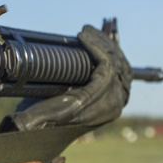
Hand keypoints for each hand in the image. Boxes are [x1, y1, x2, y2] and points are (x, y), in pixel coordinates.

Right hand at [10, 24, 133, 130]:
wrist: (41, 132)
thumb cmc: (41, 120)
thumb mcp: (48, 110)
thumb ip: (62, 103)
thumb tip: (53, 88)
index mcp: (103, 105)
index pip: (109, 68)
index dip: (97, 47)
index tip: (81, 35)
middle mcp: (114, 103)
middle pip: (118, 64)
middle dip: (103, 43)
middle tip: (86, 29)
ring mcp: (115, 100)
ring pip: (121, 66)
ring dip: (109, 47)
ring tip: (94, 32)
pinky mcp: (111, 96)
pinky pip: (118, 71)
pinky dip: (113, 55)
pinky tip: (110, 39)